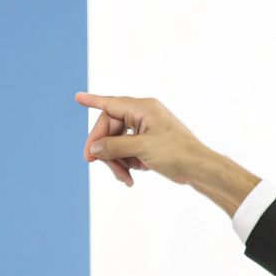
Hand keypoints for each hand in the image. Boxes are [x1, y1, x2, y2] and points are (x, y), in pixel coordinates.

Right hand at [74, 92, 258, 214]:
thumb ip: (115, 147)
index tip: (77, 97)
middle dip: (104, 148)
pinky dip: (126, 164)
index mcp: (142, 109)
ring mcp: (146, 130)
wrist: (198, 168)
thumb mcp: (141, 149)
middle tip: (94, 162)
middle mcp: (143, 116)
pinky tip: (132, 177)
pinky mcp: (148, 144)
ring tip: (124, 178)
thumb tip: (95, 148)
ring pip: (117, 143)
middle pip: (111, 128)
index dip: (92, 101)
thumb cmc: (176, 153)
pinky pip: (127, 151)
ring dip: (116, 161)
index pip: (110, 104)